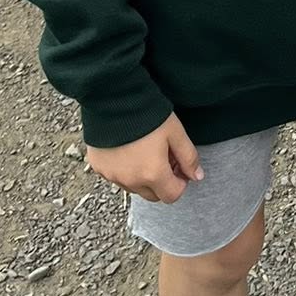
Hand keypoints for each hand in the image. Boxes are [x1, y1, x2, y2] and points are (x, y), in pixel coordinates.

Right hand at [85, 115, 204, 203]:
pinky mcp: (99, 167)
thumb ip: (188, 157)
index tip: (179, 168)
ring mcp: (112, 175)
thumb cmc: (147, 114)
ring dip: (142, 178)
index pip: (172, 195)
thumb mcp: (175, 133)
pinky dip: (124, 170)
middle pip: (152, 195)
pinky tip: (127, 150)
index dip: (180, 183)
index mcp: (153, 174)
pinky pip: (116, 177)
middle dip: (162, 183)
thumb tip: (197, 176)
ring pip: (133, 188)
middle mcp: (131, 180)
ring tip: (146, 153)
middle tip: (164, 159)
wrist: (114, 99)